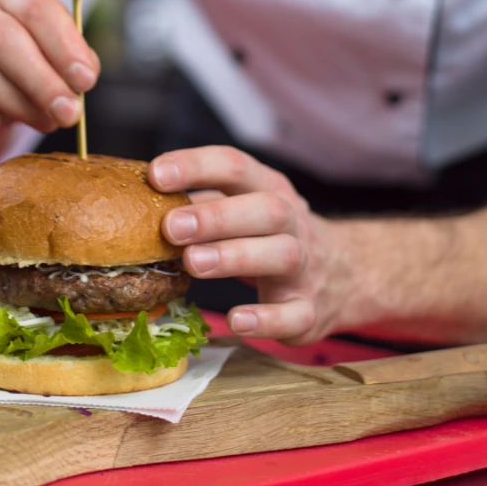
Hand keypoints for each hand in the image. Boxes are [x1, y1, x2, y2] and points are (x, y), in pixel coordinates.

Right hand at [0, 0, 99, 140]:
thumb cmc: (21, 59)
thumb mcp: (50, 47)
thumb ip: (72, 56)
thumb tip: (81, 79)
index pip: (35, 8)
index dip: (64, 46)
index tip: (86, 80)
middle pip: (3, 39)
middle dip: (42, 81)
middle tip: (69, 113)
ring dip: (19, 105)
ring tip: (46, 122)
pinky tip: (3, 122)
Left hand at [150, 147, 354, 344]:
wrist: (345, 273)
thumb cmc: (269, 235)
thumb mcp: (243, 207)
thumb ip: (201, 201)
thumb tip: (141, 196)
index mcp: (268, 188)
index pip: (234, 165)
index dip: (195, 166)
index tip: (156, 175)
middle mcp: (292, 221)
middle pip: (264, 209)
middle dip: (216, 216)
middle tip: (171, 227)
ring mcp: (306, 266)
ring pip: (281, 254)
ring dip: (235, 257)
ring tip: (193, 263)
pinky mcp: (310, 311)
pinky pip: (294, 314)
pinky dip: (266, 319)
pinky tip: (236, 320)